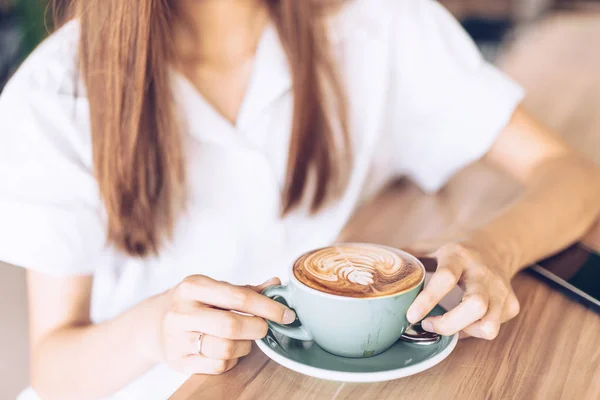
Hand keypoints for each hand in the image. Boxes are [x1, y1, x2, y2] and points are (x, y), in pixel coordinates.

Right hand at [159, 276, 294, 374]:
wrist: (156, 323)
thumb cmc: (195, 303)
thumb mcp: (215, 289)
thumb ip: (247, 290)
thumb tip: (277, 285)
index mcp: (193, 286)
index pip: (238, 297)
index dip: (268, 307)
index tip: (287, 314)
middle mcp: (181, 311)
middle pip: (232, 325)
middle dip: (258, 328)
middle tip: (265, 328)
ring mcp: (176, 338)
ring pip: (226, 349)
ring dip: (245, 346)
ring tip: (244, 338)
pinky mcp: (177, 362)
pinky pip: (218, 366)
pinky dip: (232, 360)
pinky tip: (229, 350)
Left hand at [406, 242, 519, 339]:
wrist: (496, 246)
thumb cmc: (455, 251)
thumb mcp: (429, 246)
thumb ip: (404, 257)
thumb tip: (372, 267)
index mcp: (458, 256)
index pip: (445, 278)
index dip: (428, 300)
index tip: (411, 316)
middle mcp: (482, 272)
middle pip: (475, 305)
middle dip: (449, 324)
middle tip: (428, 324)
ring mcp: (500, 289)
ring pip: (489, 324)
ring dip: (463, 332)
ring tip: (444, 325)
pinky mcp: (511, 304)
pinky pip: (492, 328)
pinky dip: (473, 332)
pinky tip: (462, 322)